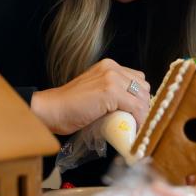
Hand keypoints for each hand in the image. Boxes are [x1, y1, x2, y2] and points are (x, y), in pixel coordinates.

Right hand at [30, 58, 150, 134]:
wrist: (51, 110)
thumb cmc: (70, 107)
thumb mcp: (96, 93)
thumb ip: (113, 94)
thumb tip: (133, 110)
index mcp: (109, 66)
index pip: (138, 80)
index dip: (139, 98)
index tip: (136, 115)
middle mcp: (112, 68)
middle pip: (143, 88)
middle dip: (142, 106)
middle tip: (135, 122)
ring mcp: (112, 77)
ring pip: (142, 98)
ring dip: (141, 114)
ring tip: (133, 126)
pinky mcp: (110, 90)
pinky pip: (136, 108)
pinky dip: (138, 120)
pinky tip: (132, 129)